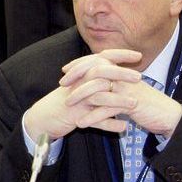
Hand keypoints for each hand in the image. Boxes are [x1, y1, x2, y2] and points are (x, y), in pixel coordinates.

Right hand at [24, 50, 141, 139]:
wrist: (43, 117)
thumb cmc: (66, 101)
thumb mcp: (80, 86)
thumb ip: (98, 78)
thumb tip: (119, 71)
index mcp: (83, 73)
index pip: (102, 57)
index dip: (120, 54)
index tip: (138, 55)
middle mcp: (79, 83)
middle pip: (101, 72)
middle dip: (121, 74)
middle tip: (139, 77)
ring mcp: (77, 99)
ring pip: (99, 96)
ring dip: (118, 100)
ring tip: (134, 104)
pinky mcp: (75, 115)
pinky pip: (94, 119)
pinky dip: (109, 124)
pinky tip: (123, 127)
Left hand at [62, 49, 181, 137]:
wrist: (168, 116)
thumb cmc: (147, 105)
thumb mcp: (127, 92)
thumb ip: (114, 85)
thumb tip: (96, 83)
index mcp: (123, 71)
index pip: (98, 60)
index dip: (81, 64)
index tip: (65, 70)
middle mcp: (125, 76)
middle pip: (95, 70)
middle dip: (76, 76)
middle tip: (62, 85)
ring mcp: (128, 89)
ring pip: (99, 89)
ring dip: (80, 96)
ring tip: (67, 105)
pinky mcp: (131, 103)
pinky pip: (107, 109)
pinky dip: (92, 116)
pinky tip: (81, 123)